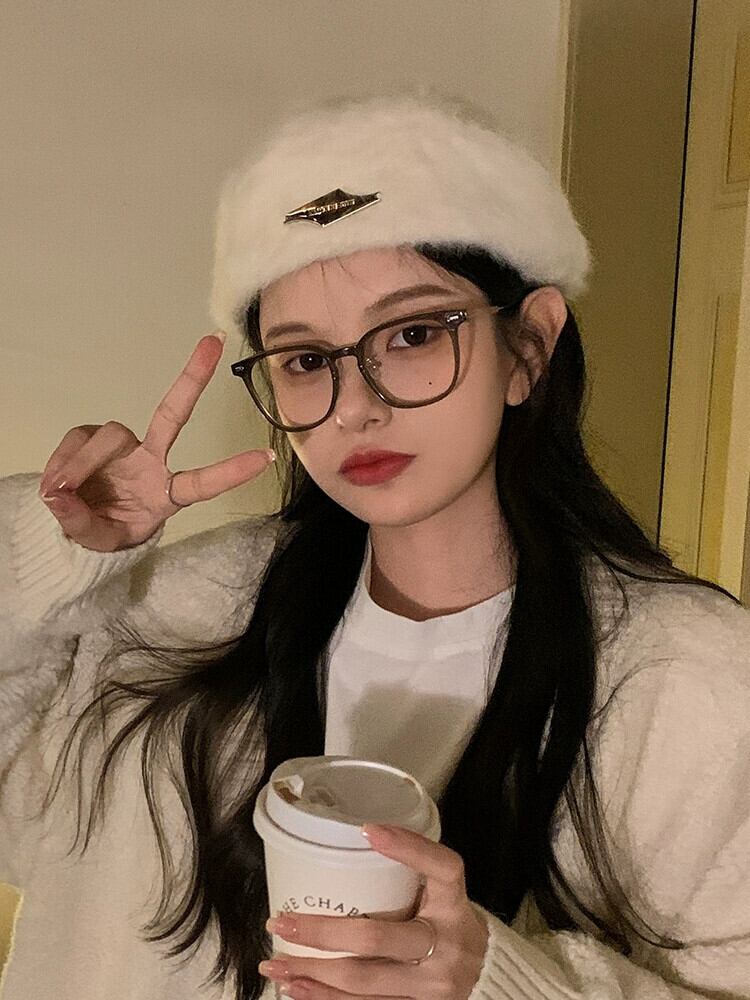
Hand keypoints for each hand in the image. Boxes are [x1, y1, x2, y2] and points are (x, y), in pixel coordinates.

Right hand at [38, 333, 274, 551]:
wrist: (77, 523)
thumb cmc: (105, 530)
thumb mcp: (98, 541)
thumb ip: (82, 524)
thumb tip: (58, 496)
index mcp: (167, 492)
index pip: (201, 483)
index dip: (230, 472)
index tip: (265, 458)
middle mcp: (152, 460)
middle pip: (173, 415)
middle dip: (193, 378)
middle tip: (214, 342)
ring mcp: (124, 446)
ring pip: (109, 436)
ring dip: (81, 463)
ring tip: (60, 491)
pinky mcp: (94, 437)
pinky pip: (78, 439)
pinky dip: (62, 461)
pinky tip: (53, 484)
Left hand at [259, 824, 488, 999]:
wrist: (487, 975)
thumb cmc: (450, 921)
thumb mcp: (443, 893)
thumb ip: (410, 873)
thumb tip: (354, 839)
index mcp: (455, 903)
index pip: (442, 868)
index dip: (408, 848)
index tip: (368, 830)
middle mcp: (446, 944)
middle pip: (378, 937)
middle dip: (323, 931)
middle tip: (284, 920)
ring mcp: (430, 985)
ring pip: (363, 981)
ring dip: (313, 972)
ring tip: (276, 960)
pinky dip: (325, 999)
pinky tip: (297, 988)